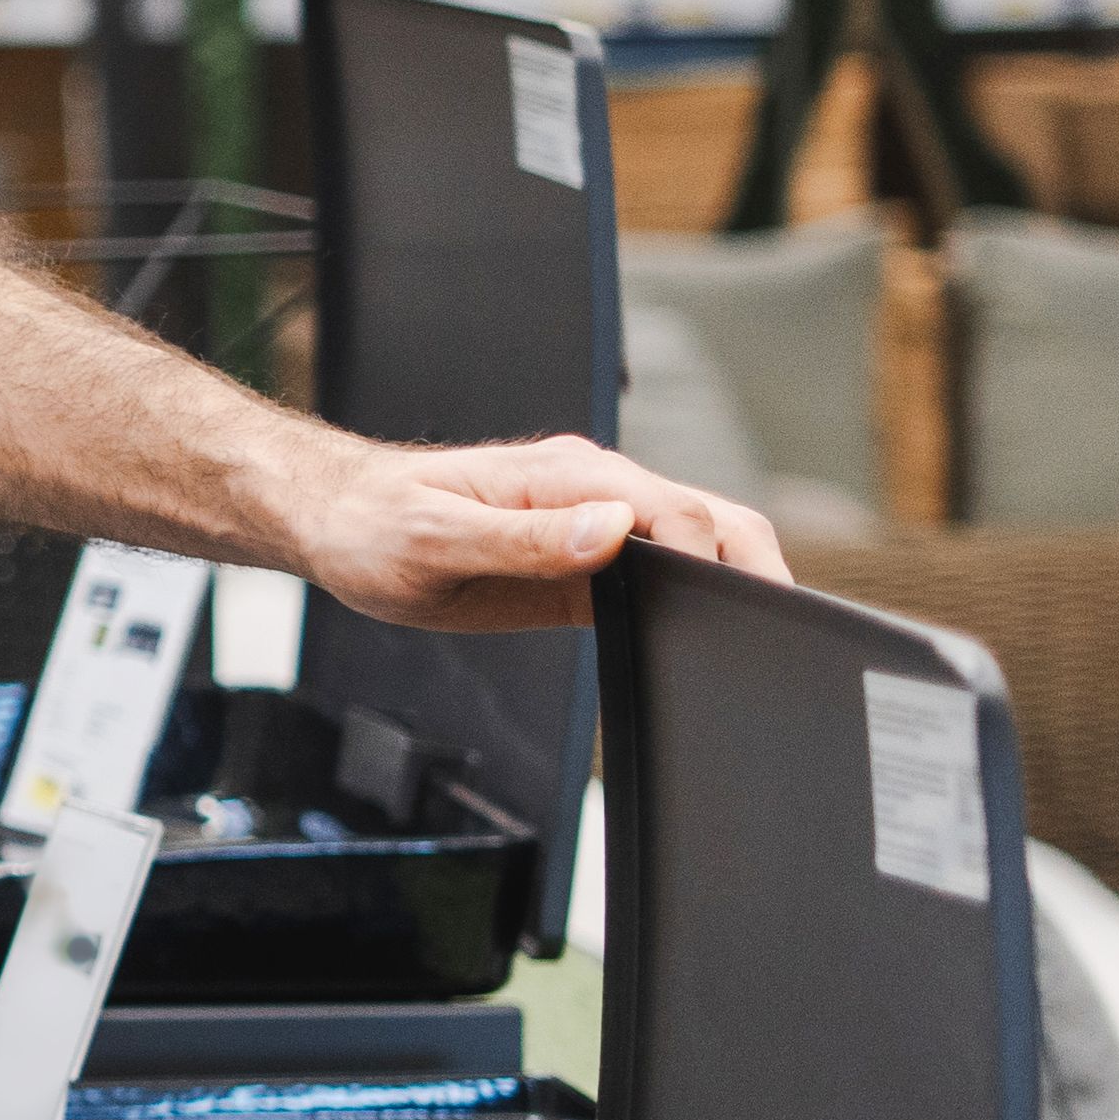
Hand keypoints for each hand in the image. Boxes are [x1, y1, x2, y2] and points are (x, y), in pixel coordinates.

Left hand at [288, 432, 789, 632]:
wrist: (334, 521)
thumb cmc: (371, 526)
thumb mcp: (435, 542)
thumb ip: (525, 539)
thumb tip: (614, 529)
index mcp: (568, 476)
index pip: (676, 509)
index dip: (716, 558)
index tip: (737, 609)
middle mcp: (592, 491)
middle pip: (708, 519)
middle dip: (755, 568)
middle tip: (783, 633)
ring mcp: (590, 523)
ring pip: (692, 543)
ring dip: (733, 582)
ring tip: (762, 642)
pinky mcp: (578, 559)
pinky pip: (654, 573)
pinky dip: (691, 600)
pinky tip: (703, 641)